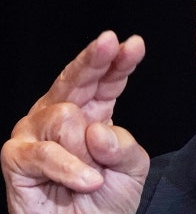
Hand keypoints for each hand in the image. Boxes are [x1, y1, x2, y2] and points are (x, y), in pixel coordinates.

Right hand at [1, 31, 149, 213]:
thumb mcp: (131, 168)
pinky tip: (86, 182)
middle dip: (94, 60)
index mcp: (92, 113)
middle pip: (76, 79)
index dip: (117, 62)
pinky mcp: (16, 156)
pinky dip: (70, 169)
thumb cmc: (106, 201)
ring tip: (91, 177)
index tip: (133, 44)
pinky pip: (46, 152)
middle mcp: (61, 115)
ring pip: (64, 117)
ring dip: (86, 152)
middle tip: (109, 42)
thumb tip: (96, 128)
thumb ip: (123, 144)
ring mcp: (35, 132)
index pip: (105, 82)